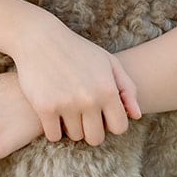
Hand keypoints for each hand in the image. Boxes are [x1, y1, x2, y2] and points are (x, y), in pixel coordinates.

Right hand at [13, 19, 141, 145]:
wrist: (39, 38)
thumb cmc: (77, 50)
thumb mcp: (108, 62)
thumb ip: (127, 89)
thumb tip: (136, 116)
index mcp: (108, 89)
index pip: (119, 128)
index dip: (111, 124)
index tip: (101, 115)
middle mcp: (89, 99)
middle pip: (96, 138)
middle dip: (91, 130)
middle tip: (83, 117)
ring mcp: (66, 104)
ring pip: (75, 136)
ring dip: (71, 127)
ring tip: (67, 111)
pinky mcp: (45, 107)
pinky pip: (53, 136)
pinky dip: (53, 130)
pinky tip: (53, 116)